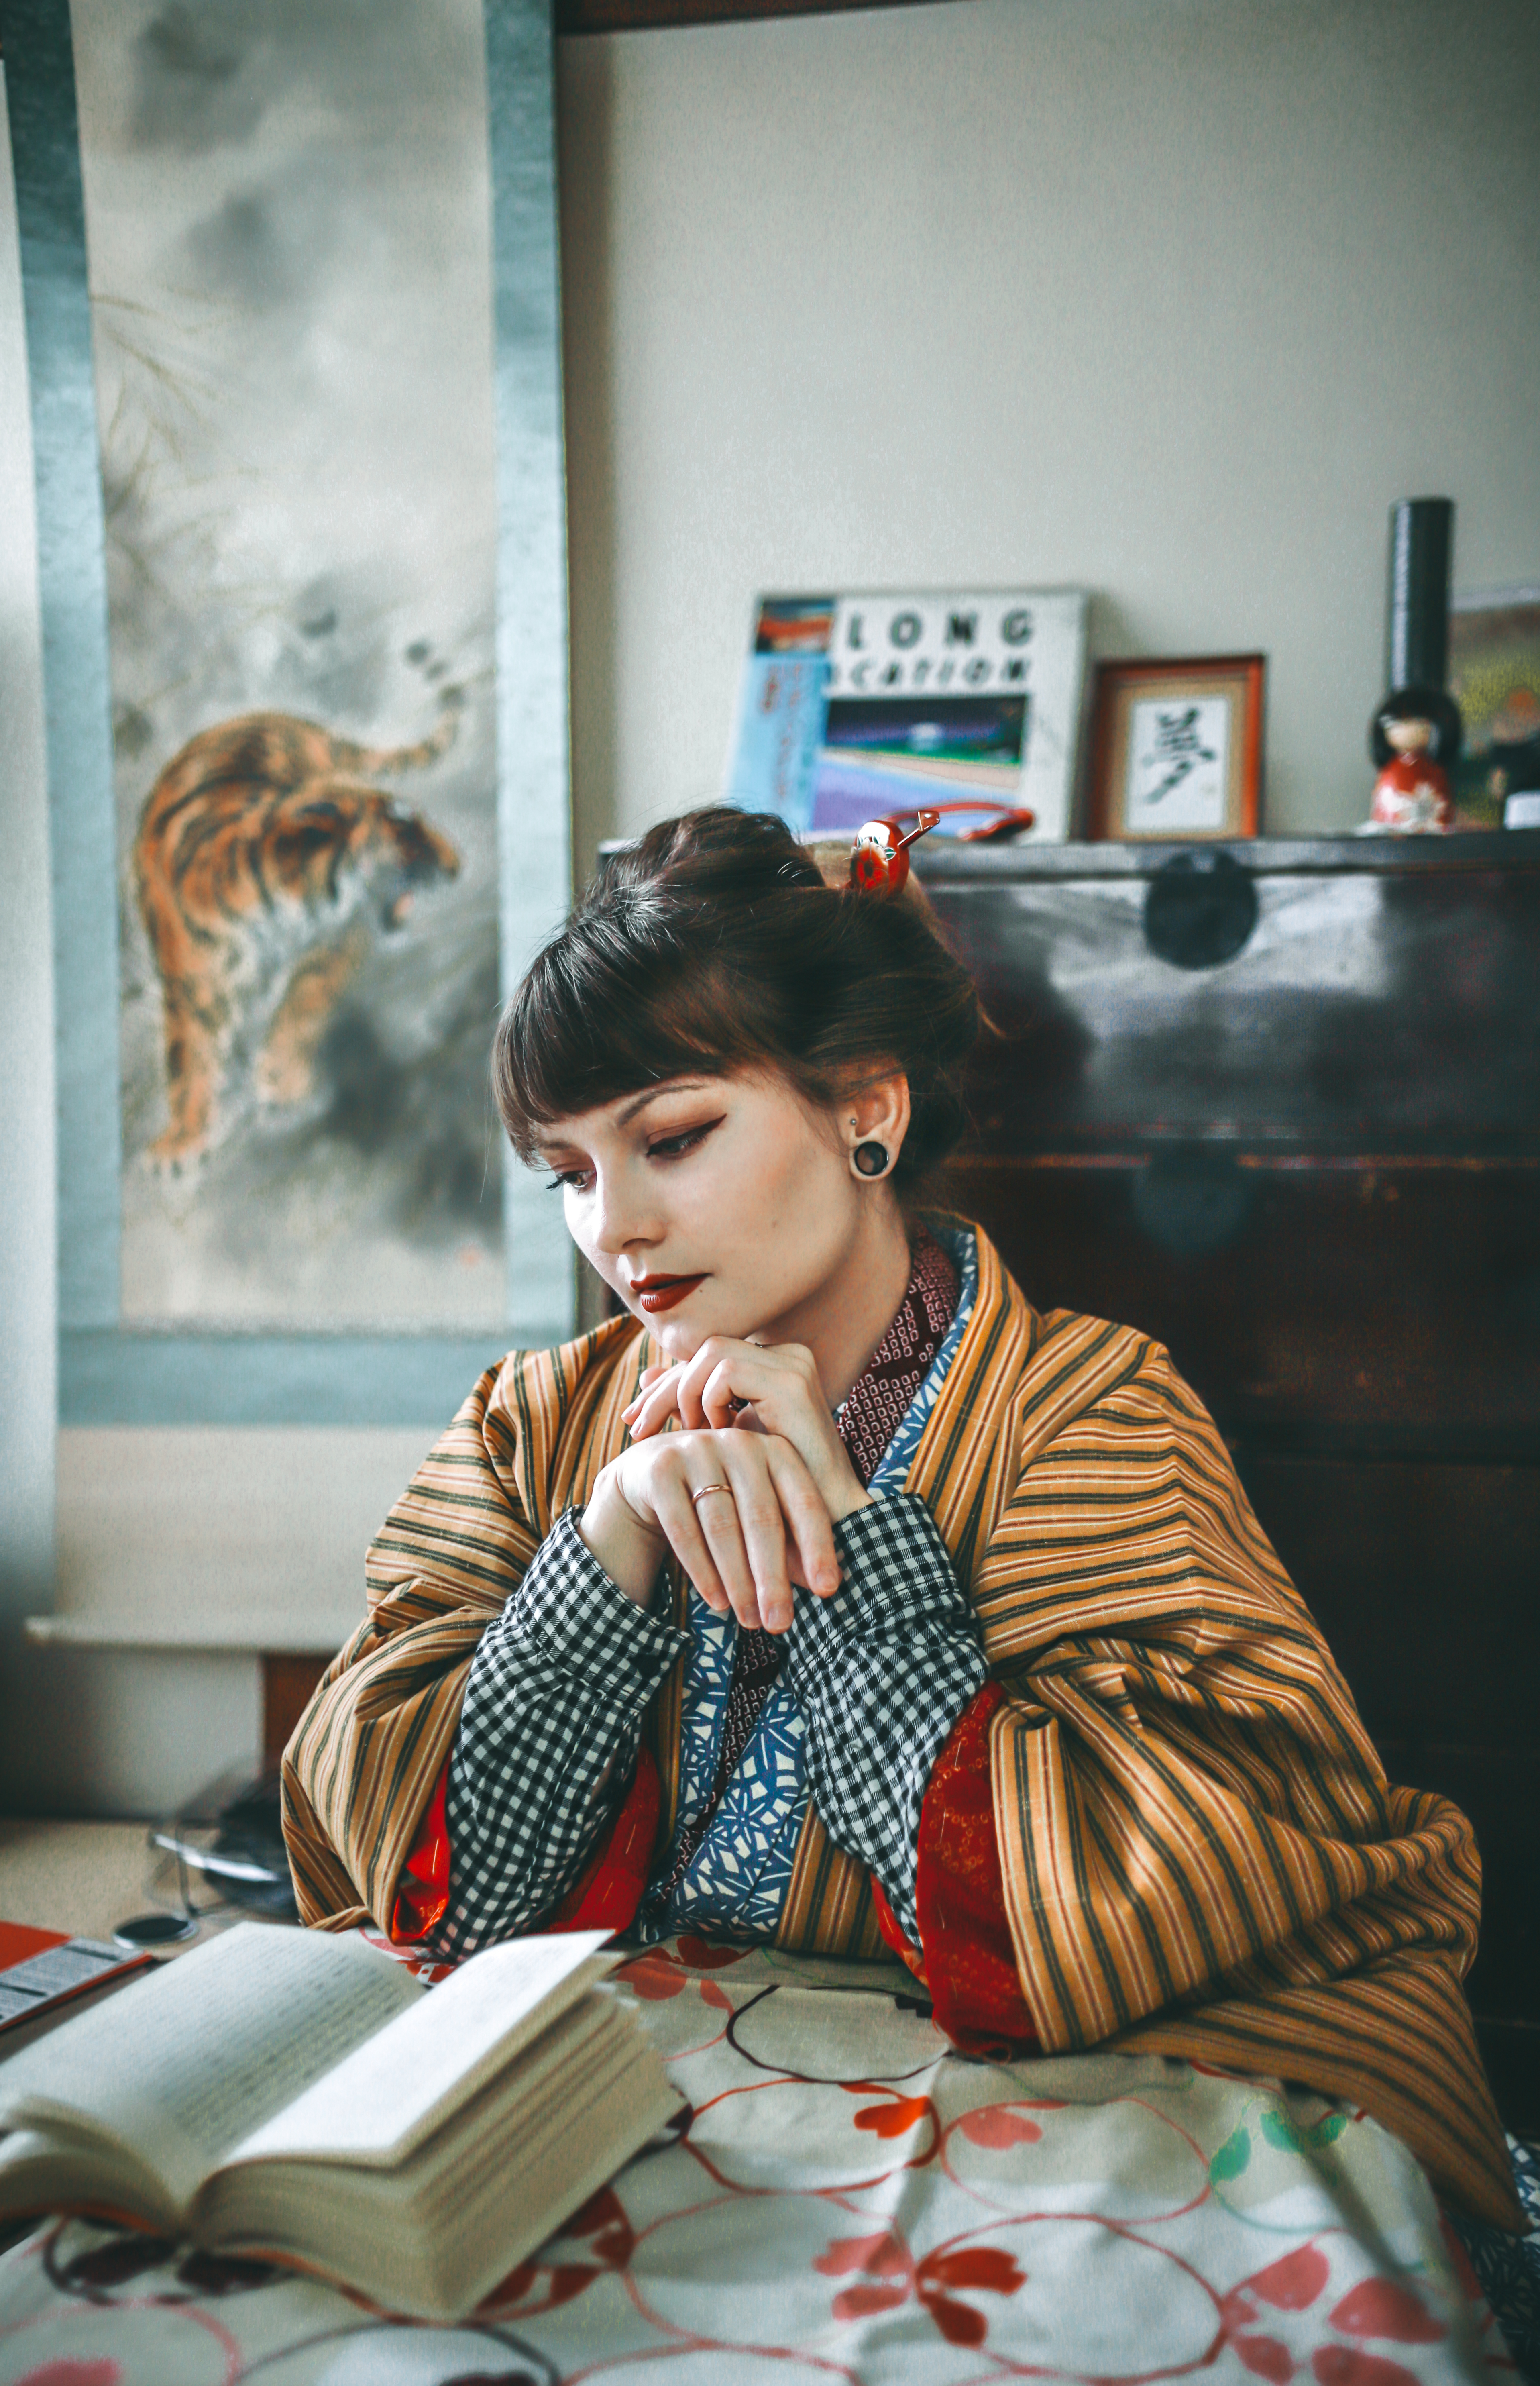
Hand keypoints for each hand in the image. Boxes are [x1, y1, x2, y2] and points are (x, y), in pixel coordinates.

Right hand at [579, 1425, 841, 1635]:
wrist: (652, 1475)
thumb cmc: (721, 1498)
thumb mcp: (758, 1513)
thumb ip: (790, 1542)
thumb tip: (825, 1586)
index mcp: (775, 1450)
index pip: (804, 1502)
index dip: (818, 1547)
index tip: (829, 1590)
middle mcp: (739, 1443)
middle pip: (762, 1518)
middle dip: (773, 1577)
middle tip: (781, 1623)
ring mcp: (697, 1450)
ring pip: (722, 1526)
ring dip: (738, 1581)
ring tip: (750, 1621)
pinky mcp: (660, 1468)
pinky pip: (684, 1528)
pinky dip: (702, 1570)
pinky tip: (717, 1602)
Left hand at [621, 1338, 869, 1526]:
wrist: (823, 1518)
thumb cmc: (775, 1488)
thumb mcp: (724, 1441)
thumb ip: (692, 1405)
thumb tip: (646, 1376)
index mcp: (775, 1366)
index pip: (707, 1358)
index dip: (667, 1384)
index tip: (635, 1420)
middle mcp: (788, 1356)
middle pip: (705, 1350)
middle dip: (664, 1388)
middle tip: (636, 1427)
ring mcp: (793, 1365)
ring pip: (712, 1353)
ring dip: (688, 1395)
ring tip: (692, 1436)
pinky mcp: (792, 1383)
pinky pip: (727, 1372)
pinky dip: (710, 1401)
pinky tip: (716, 1434)